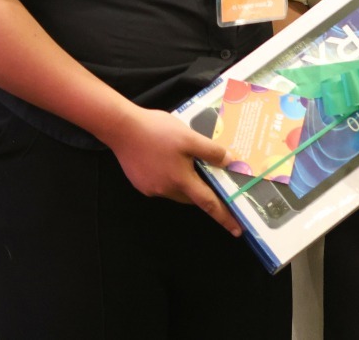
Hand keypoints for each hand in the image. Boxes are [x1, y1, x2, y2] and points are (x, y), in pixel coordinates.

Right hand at [103, 105, 241, 235]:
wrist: (122, 129)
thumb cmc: (157, 131)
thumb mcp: (189, 137)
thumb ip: (210, 151)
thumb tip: (229, 162)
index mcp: (181, 181)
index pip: (208, 204)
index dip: (224, 216)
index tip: (237, 230)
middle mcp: (166, 190)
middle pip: (192, 197)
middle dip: (204, 191)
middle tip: (215, 179)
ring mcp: (151, 188)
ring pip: (177, 190)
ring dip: (187, 182)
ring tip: (189, 162)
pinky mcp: (141, 183)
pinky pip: (163, 184)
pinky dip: (172, 177)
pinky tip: (169, 160)